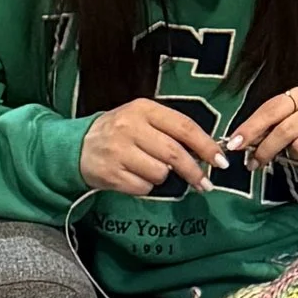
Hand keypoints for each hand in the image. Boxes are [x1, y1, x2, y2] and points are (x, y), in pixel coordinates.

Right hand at [79, 101, 222, 195]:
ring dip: (162, 177)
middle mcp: (130, 128)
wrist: (76, 146)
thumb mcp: (144, 119)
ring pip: (160, 173)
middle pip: (174, 154)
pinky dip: (145, 186)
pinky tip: (133, 176)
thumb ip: (172, 130)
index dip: (206, 146)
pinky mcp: (110, 174)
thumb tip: (207, 152)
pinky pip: (143, 187)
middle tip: (205, 184)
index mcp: (144, 109)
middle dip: (194, 172)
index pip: (184, 127)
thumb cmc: (120, 132)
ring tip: (148, 169)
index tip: (221, 161)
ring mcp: (118, 151)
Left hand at [232, 86, 297, 170]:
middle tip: (253, 164)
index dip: (251, 128)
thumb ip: (266, 127)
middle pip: (285, 130)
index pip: (271, 110)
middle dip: (265, 149)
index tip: (234, 144)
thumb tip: (238, 142)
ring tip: (297, 154)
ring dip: (294, 156)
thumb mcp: (286, 120)